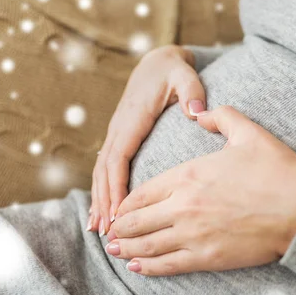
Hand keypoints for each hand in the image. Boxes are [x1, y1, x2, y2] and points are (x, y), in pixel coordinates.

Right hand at [88, 45, 205, 235]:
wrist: (157, 62)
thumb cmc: (173, 72)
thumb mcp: (184, 76)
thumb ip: (191, 92)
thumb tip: (197, 112)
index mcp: (133, 120)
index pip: (119, 158)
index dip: (117, 186)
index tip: (120, 213)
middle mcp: (120, 129)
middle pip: (105, 171)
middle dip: (105, 201)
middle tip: (108, 232)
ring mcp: (117, 134)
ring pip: (102, 172)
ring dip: (99, 199)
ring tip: (98, 229)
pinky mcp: (121, 138)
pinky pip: (107, 168)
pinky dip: (103, 190)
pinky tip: (104, 210)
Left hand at [105, 106, 295, 275]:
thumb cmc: (277, 169)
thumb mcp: (249, 132)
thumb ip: (220, 117)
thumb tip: (199, 112)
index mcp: (188, 175)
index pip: (142, 192)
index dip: (125, 203)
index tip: (119, 208)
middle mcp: (183, 206)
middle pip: (137, 221)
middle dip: (120, 228)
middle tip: (110, 232)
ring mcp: (194, 235)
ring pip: (147, 245)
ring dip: (127, 248)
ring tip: (115, 250)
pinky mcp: (208, 258)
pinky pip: (168, 265)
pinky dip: (148, 267)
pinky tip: (136, 267)